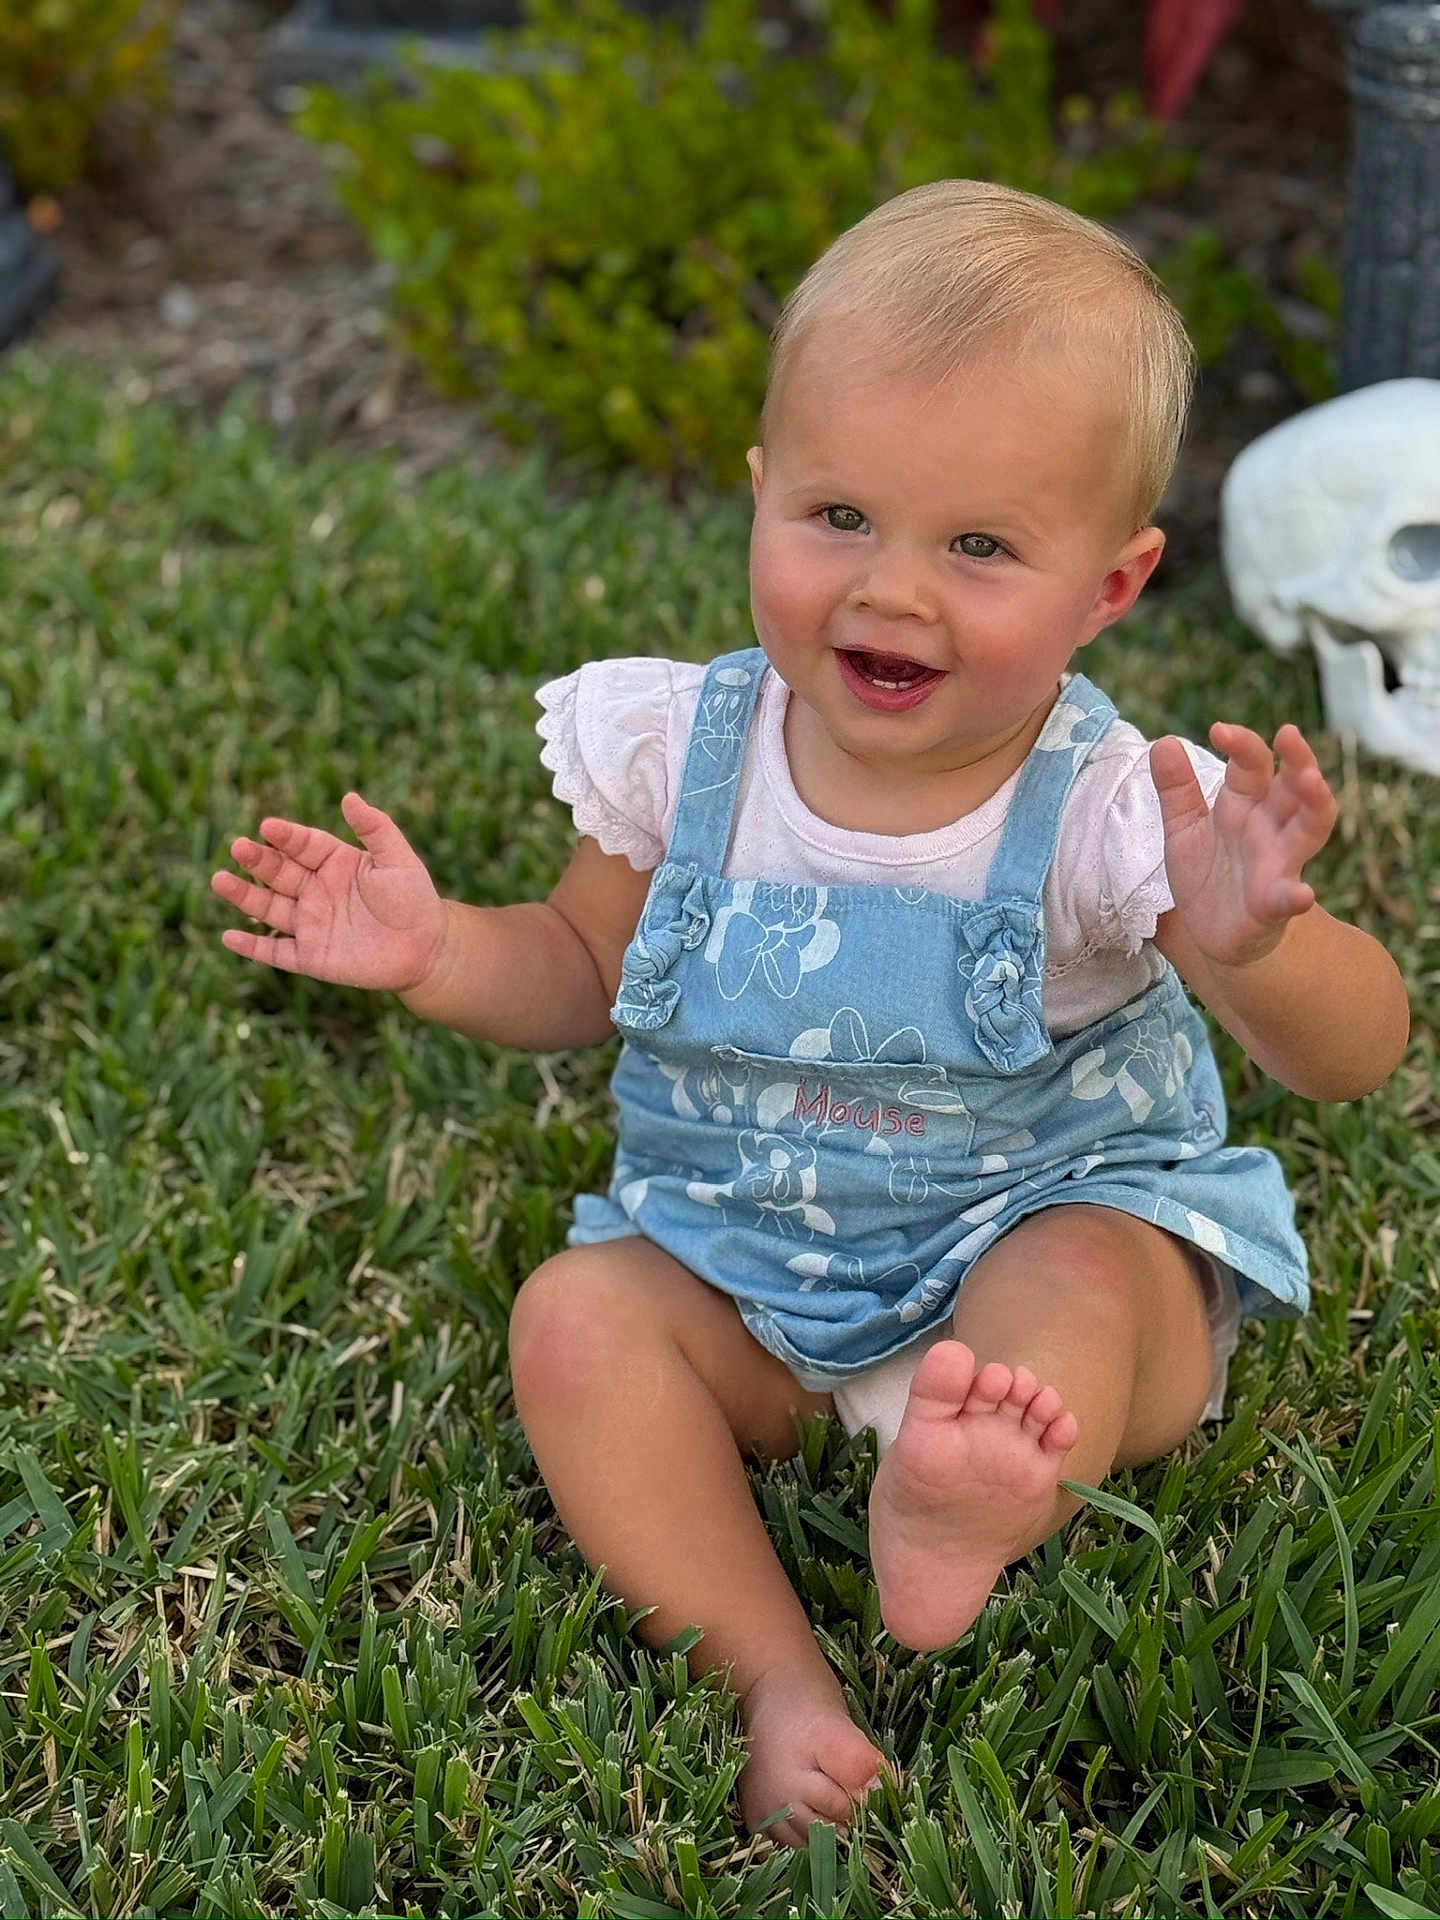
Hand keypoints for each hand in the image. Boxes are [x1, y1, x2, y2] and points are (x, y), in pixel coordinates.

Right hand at [212, 792, 446, 990]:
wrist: (427, 949)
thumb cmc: (415, 899)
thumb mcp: (398, 860)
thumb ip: (376, 828)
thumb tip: (350, 796)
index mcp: (334, 863)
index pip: (303, 845)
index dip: (286, 836)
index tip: (268, 827)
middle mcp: (316, 890)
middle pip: (279, 872)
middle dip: (257, 860)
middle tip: (238, 847)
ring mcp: (310, 924)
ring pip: (269, 908)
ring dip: (243, 896)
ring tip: (219, 880)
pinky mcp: (310, 957)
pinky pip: (275, 952)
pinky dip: (251, 948)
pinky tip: (228, 937)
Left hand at [1150, 722, 1338, 967]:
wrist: (1214, 934)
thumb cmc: (1208, 873)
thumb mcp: (1184, 827)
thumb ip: (1176, 789)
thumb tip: (1164, 742)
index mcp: (1244, 805)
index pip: (1251, 766)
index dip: (1242, 745)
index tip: (1220, 729)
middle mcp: (1268, 829)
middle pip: (1293, 788)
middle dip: (1297, 760)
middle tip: (1289, 734)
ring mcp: (1276, 865)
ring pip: (1308, 830)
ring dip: (1315, 805)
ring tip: (1312, 782)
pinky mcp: (1272, 906)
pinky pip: (1289, 898)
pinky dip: (1296, 896)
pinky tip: (1302, 894)